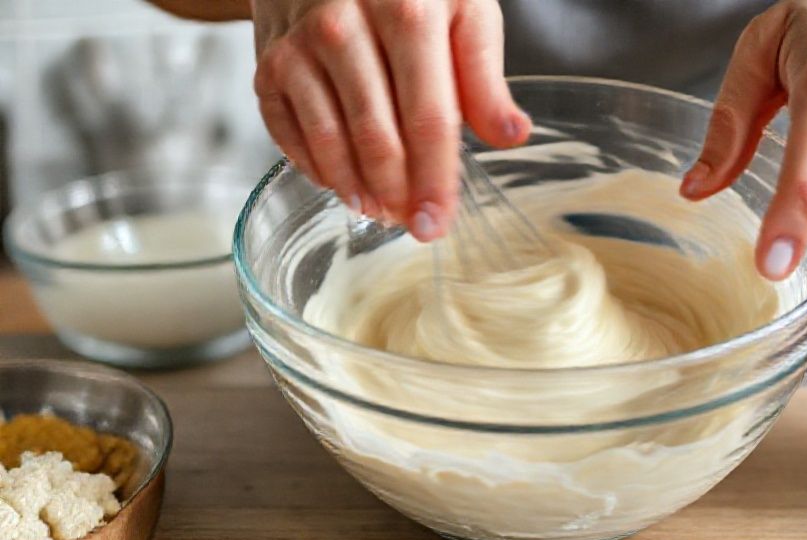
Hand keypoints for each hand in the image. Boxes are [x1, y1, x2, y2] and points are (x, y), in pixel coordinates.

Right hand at [250, 0, 531, 239]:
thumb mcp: (462, 8)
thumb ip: (484, 76)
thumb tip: (511, 135)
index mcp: (407, 12)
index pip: (428, 118)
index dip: (435, 180)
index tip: (439, 222)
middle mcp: (345, 28)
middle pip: (377, 138)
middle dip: (398, 195)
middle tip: (414, 225)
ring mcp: (300, 48)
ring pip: (330, 143)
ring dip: (358, 190)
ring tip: (381, 210)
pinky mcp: (268, 66)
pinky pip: (290, 135)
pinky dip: (318, 169)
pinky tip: (343, 183)